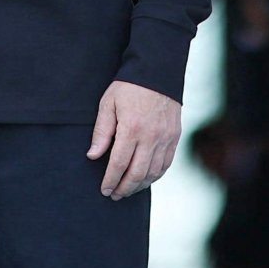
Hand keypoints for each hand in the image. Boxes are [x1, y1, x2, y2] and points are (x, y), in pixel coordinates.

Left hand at [87, 80, 180, 199]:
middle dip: (124, 188)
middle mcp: (151, 136)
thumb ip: (101, 132)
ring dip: (140, 186)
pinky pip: (166, 164)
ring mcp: (166, 138)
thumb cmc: (128, 87)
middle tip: (114, 195)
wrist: (158, 72)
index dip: (110, 180)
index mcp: (131, 128)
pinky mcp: (175, 137)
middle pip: (137, 173)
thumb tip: (93, 156)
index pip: (119, 164)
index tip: (104, 190)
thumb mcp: (108, 104)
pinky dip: (155, 176)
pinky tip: (146, 180)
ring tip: (128, 190)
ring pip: (153, 172)